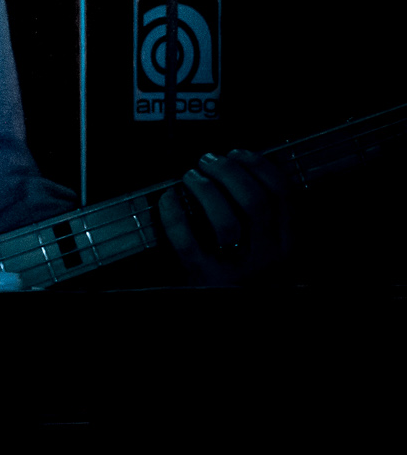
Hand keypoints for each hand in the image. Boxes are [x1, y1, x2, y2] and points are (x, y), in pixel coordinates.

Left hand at [157, 149, 293, 286]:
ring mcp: (236, 268)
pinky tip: (168, 198)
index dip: (259, 166)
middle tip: (208, 160)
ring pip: (225, 221)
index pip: (283, 194)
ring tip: (192, 176)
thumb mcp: (268, 243)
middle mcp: (267, 256)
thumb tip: (239, 167)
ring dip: (205, 190)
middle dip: (228, 172)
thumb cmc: (244, 269)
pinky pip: (186, 240)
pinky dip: (173, 213)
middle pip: (254, 202)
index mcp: (285, 242)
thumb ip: (265, 214)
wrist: (226, 300)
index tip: (239, 153)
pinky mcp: (203, 275)